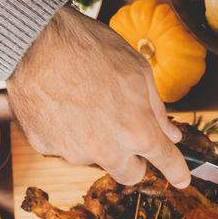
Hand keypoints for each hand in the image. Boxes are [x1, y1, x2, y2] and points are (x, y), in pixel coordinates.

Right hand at [6, 6, 189, 186]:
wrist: (36, 39)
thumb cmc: (90, 49)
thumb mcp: (138, 71)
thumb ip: (157, 110)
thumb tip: (170, 133)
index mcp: (137, 131)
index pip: (165, 162)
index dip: (177, 172)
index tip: (181, 179)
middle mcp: (107, 150)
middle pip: (130, 174)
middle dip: (134, 160)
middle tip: (127, 135)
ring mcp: (73, 152)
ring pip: (95, 158)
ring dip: (97, 142)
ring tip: (86, 104)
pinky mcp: (45, 147)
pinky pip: (64, 147)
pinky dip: (67, 133)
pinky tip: (63, 105)